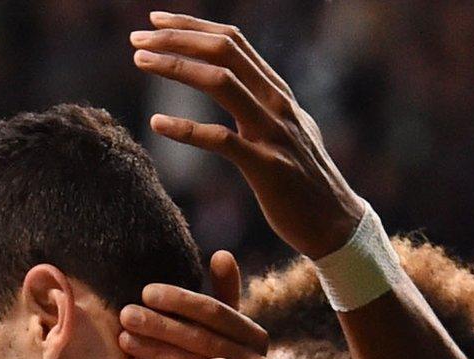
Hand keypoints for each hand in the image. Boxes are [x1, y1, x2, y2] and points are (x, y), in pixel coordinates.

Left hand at [119, 249, 265, 358]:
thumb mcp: (230, 328)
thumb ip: (226, 294)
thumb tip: (222, 254)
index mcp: (254, 336)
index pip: (215, 311)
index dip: (180, 300)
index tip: (146, 292)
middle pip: (200, 338)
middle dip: (160, 324)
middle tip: (126, 314)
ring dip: (153, 350)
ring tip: (124, 338)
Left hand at [133, 12, 369, 259]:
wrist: (336, 222)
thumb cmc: (304, 179)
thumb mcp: (288, 128)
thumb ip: (263, 102)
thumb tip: (239, 84)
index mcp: (277, 91)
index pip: (232, 42)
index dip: (192, 26)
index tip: (155, 22)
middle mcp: (276, 103)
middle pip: (224, 51)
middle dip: (177, 38)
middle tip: (137, 38)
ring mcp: (272, 132)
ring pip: (220, 82)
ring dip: (176, 66)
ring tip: (140, 61)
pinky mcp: (266, 167)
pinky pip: (220, 140)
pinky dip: (185, 129)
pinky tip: (156, 123)